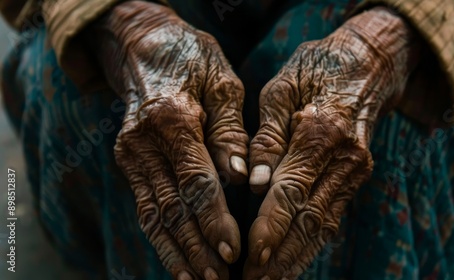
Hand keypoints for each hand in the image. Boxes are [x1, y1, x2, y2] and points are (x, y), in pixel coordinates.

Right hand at [86, 2, 248, 278]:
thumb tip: (241, 177)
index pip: (197, 182)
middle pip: (173, 207)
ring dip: (177, 253)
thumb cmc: (192, 60)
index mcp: (171, 119)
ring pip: (154, 214)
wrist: (144, 46)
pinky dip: (161, 237)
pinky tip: (177, 261)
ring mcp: (130, 154)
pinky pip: (145, 206)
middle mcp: (143, 142)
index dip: (215, 220)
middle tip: (221, 279)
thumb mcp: (221, 84)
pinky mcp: (128, 162)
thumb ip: (230, 132)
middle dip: (198, 248)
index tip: (234, 252)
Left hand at [245, 7, 419, 278]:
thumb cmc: (315, 69)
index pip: (291, 192)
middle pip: (310, 218)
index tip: (251, 257)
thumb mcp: (281, 90)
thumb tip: (254, 182)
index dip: (271, 228)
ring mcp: (355, 170)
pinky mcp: (357, 175)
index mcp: (321, 132)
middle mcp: (345, 158)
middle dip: (282, 255)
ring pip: (324, 224)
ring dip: (297, 256)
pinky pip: (332, 214)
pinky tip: (293, 259)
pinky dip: (312, 241)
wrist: (368, 62)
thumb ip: (268, 138)